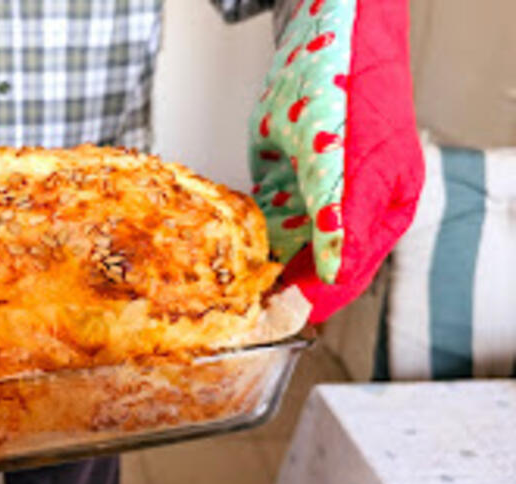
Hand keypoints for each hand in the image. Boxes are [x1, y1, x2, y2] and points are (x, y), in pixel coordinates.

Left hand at [248, 0, 422, 322]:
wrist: (321, 40)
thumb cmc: (350, 92)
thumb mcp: (345, 163)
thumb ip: (338, 220)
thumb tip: (334, 273)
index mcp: (382, 212)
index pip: (347, 274)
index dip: (313, 299)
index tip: (278, 319)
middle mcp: (350, 213)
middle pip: (313, 269)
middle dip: (280, 289)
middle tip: (243, 310)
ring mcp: (315, 201)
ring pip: (285, 249)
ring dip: (259, 269)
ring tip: (227, 292)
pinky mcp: (285, 187)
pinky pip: (265, 223)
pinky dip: (246, 239)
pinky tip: (224, 255)